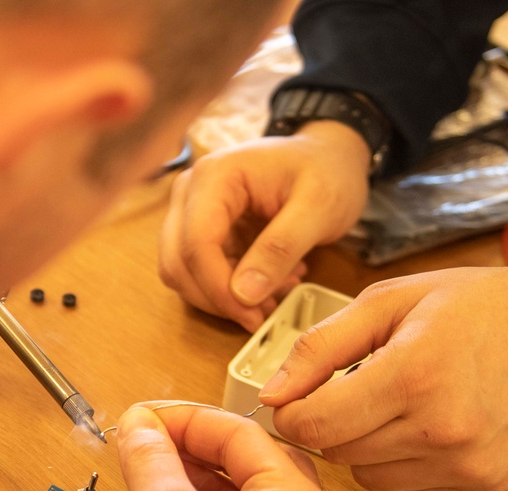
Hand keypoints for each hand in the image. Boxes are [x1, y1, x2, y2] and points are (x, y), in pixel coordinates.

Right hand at [159, 121, 371, 331]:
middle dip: (218, 299)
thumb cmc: (326, 171)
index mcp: (215, 176)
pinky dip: (230, 292)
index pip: (196, 243)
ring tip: (275, 296)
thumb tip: (244, 294)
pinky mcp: (203, 233)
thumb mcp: (317, 208)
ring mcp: (192, 213)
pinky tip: (271, 286)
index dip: (218, 288)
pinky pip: (201, 275)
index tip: (251, 315)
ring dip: (223, 299)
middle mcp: (191, 192)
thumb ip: (280, 248)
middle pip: (178, 262)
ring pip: (183, 275)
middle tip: (263, 315)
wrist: (329, 158)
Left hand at [259, 249, 507, 490]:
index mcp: (412, 376)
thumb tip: (273, 392)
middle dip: (336, 422)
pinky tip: (430, 431)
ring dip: (371, 447)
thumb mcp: (393, 301)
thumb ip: (322, 347)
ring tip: (405, 405)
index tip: (300, 401)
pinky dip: (406, 469)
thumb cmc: (488, 308)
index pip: (314, 425)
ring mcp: (467, 467)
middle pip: (339, 453)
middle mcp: (440, 431)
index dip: (294, 413)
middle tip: (364, 389)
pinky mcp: (486, 487)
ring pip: (370, 478)